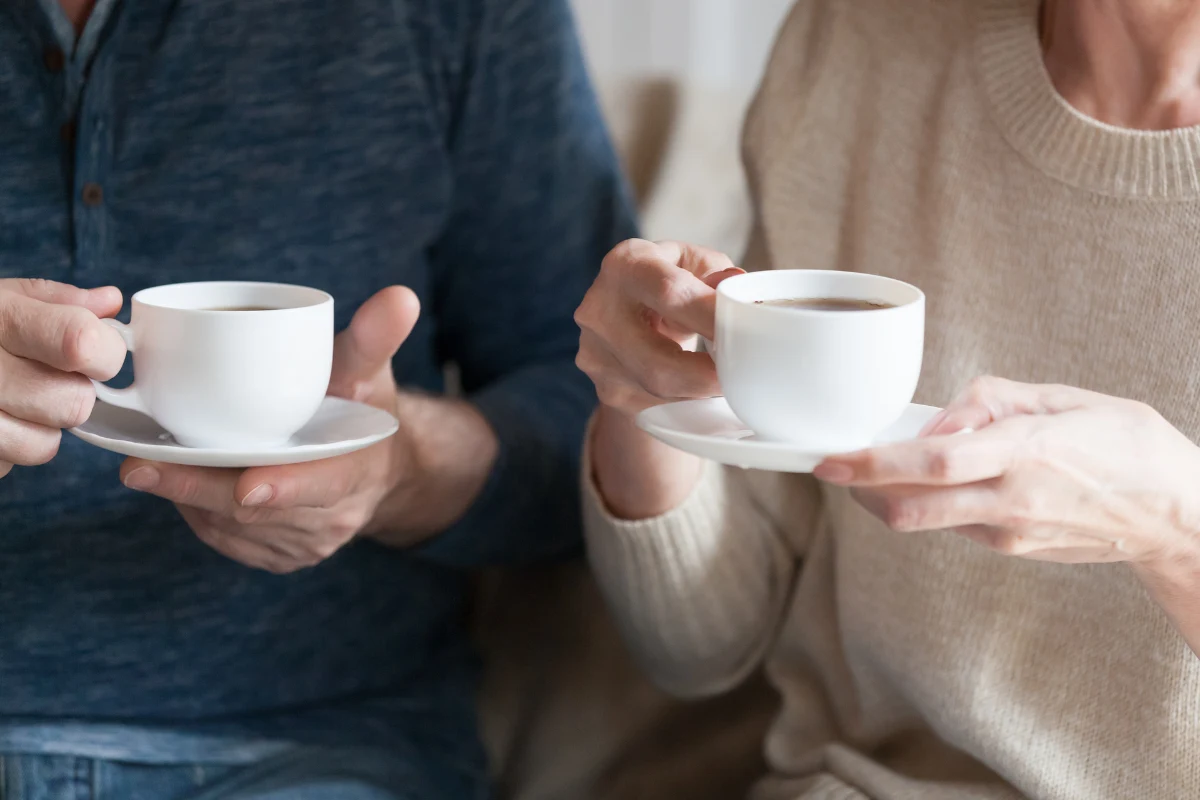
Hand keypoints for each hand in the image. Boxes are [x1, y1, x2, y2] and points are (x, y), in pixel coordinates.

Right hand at [0, 278, 125, 478]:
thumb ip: (57, 302)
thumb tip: (109, 304)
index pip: (82, 342)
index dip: (104, 353)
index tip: (93, 354)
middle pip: (72, 404)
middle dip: (70, 396)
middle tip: (43, 380)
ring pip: (42, 445)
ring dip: (38, 430)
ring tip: (12, 403)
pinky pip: (5, 465)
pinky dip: (6, 451)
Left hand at [120, 286, 498, 572]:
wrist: (376, 468)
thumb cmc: (363, 410)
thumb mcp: (371, 372)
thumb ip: (376, 337)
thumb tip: (401, 297)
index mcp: (358, 472)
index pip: (322, 485)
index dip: (284, 488)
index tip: (248, 487)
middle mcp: (331, 519)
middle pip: (257, 513)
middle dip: (197, 489)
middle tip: (141, 466)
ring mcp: (303, 545)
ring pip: (231, 529)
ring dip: (185, 499)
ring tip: (145, 465)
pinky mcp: (276, 555)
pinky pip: (224, 539)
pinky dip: (193, 511)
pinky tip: (174, 482)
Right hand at [574, 239, 740, 518]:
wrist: (624, 309)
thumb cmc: (669, 282)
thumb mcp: (695, 265)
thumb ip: (717, 278)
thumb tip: (741, 294)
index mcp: (626, 266)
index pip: (669, 293)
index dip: (710, 318)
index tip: (743, 335)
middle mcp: (600, 309)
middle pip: (659, 362)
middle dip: (707, 376)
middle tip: (740, 377)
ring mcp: (597, 354)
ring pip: (659, 391)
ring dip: (700, 391)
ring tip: (725, 379)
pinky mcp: (606, 388)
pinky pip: (655, 406)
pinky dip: (686, 401)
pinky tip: (699, 387)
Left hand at [813, 376, 1199, 566]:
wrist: (1175, 512)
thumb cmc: (1123, 442)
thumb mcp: (1061, 397)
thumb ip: (988, 403)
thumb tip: (934, 425)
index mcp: (1024, 453)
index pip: (930, 463)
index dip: (872, 465)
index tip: (831, 460)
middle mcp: (1011, 501)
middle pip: (912, 509)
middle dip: (860, 491)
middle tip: (832, 469)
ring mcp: (1010, 533)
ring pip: (927, 520)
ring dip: (890, 497)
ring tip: (880, 467)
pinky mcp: (1012, 550)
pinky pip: (954, 525)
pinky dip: (932, 503)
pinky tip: (941, 481)